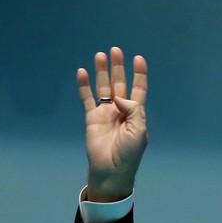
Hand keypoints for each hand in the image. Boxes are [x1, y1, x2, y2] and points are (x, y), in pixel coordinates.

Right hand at [77, 47, 147, 201]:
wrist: (111, 171)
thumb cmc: (129, 154)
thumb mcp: (139, 131)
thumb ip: (133, 109)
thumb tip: (119, 97)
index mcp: (136, 114)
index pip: (138, 89)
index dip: (139, 74)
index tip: (138, 58)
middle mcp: (121, 111)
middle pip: (120, 84)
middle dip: (118, 67)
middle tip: (115, 50)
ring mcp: (106, 114)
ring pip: (103, 88)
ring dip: (102, 71)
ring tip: (100, 55)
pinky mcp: (92, 119)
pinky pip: (87, 99)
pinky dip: (84, 86)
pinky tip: (82, 72)